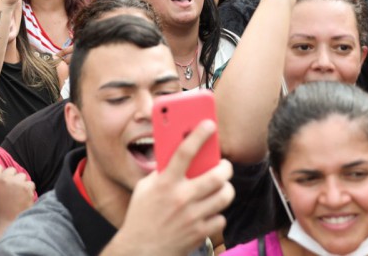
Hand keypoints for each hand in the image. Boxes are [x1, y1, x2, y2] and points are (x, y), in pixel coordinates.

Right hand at [0, 165, 35, 228]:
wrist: (6, 226)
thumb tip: (3, 180)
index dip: (3, 173)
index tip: (5, 178)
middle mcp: (4, 179)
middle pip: (12, 170)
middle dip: (13, 178)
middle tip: (14, 189)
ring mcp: (16, 183)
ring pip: (22, 176)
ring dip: (22, 183)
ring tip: (20, 195)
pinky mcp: (27, 188)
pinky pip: (31, 184)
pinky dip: (30, 190)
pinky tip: (25, 199)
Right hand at [113, 121, 233, 254]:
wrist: (141, 250)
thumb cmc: (141, 215)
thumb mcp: (145, 188)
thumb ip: (163, 172)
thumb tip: (181, 155)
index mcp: (165, 183)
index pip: (185, 152)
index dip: (199, 134)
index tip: (210, 124)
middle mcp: (181, 198)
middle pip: (215, 176)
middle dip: (225, 168)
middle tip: (224, 166)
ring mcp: (192, 217)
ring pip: (224, 196)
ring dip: (226, 189)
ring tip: (221, 187)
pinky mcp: (199, 233)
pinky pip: (221, 218)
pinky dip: (218, 214)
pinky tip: (210, 211)